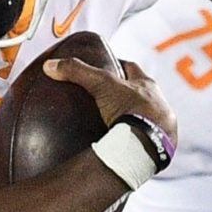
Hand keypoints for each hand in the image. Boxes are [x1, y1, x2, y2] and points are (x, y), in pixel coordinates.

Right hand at [44, 55, 178, 146]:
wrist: (149, 144)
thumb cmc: (131, 109)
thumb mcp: (102, 85)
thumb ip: (78, 72)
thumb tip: (50, 66)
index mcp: (146, 85)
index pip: (131, 68)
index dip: (118, 64)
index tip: (107, 65)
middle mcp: (157, 103)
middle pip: (139, 93)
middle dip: (125, 94)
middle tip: (106, 98)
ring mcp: (160, 126)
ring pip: (144, 117)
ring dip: (131, 118)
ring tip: (111, 125)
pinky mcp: (157, 147)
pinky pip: (143, 141)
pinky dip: (132, 140)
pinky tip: (121, 145)